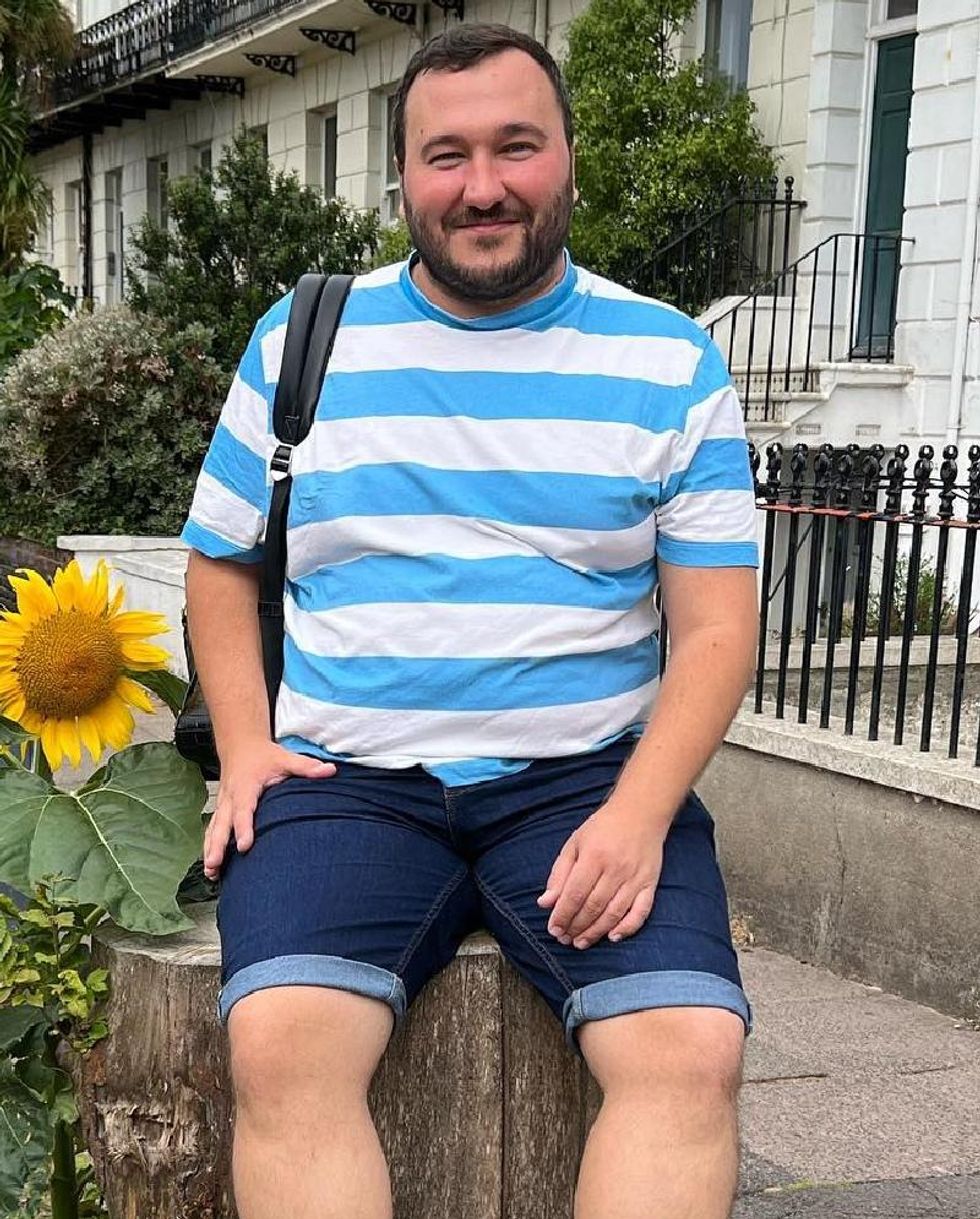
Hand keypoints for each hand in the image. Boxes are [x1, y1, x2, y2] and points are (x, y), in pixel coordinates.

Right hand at [203, 741, 335, 878]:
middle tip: (214, 865)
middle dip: (217, 845)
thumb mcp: (285, 758)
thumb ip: (306, 766)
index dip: (243, 828)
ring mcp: (223, 805)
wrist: (240, 746)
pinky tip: (211, 867)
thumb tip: (330, 771)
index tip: (244, 846)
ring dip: (210, 849)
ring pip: (213, 829)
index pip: (244, 809)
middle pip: (222, 824)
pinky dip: (209, 846)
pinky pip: (212, 830)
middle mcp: (230, 797)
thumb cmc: (263, 756)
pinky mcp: (221, 810)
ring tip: (211, 871)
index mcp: (245, 786)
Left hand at [536, 802, 666, 949]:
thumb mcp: (575, 843)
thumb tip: (545, 903)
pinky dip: (628, 927)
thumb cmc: (603, 828)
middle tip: (564, 939)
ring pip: (614, 913)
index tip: (553, 929)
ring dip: (595, 932)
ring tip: (581, 942)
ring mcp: (635, 878)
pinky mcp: (650, 883)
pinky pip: (641, 912)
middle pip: (593, 907)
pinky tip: (612, 937)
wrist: (640, 813)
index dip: (562, 915)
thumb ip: (559, 874)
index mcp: (594, 856)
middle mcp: (616, 868)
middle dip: (576, 927)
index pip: (575, 893)